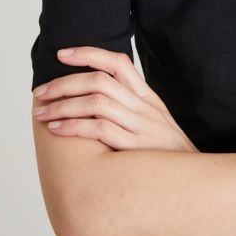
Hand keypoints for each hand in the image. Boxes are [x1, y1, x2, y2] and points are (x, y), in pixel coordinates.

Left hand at [31, 46, 199, 151]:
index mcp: (148, 97)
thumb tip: (93, 99)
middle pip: (99, 80)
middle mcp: (145, 107)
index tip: (61, 55)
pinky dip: (73, 126)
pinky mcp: (136, 147)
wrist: (196, 181)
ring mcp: (142, 126)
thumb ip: (130, 108)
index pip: (118, 62)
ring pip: (96, 102)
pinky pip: (100, 129)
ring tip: (41, 112)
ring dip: (63, 105)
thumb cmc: (165, 155)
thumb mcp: (154, 123)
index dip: (88, 53)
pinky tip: (56, 129)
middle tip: (40, 92)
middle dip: (63, 83)